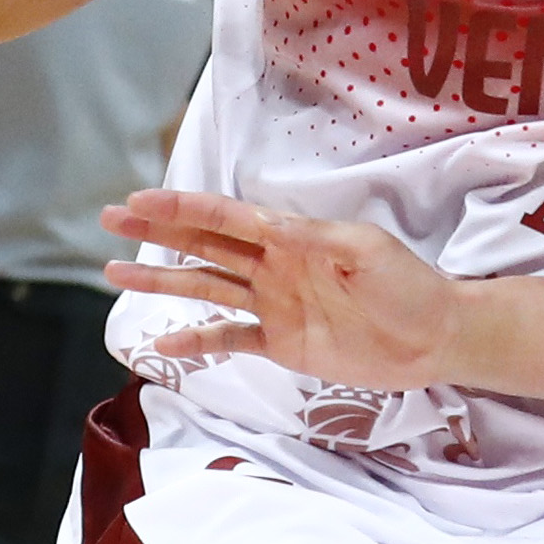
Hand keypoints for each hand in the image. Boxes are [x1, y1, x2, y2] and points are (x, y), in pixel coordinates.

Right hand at [103, 190, 463, 386]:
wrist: (434, 338)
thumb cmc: (408, 287)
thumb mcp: (367, 254)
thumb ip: (316, 241)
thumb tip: (269, 228)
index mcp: (292, 238)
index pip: (227, 218)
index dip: (183, 208)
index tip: (139, 199)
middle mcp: (274, 266)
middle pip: (205, 244)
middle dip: (158, 231)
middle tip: (109, 219)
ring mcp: (274, 305)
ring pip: (207, 287)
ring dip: (164, 280)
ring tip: (114, 273)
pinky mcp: (282, 343)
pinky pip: (231, 339)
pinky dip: (199, 342)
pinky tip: (165, 344)